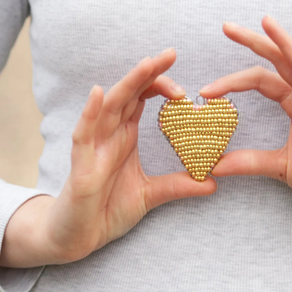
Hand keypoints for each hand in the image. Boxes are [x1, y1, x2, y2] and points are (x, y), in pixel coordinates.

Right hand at [0, 49, 215, 267]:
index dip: (161, 84)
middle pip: (128, 94)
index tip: (187, 82)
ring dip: (127, 84)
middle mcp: (108, 135)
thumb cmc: (107, 210)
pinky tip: (98, 94)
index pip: (142, 99)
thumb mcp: (151, 196)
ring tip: (146, 65)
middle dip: (149, 73)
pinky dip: (90, 113)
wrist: (78, 237)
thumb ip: (179, 186)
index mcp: (124, 137)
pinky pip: (83, 135)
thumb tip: (213, 182)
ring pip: (108, 107)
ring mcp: (93, 147)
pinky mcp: (80, 166)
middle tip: (172, 53)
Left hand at [200, 16, 291, 237]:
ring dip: (289, 47)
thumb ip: (250, 162)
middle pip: (282, 63)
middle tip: (226, 26)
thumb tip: (214, 165)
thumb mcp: (280, 168)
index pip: (262, 80)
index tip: (204, 90)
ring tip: (269, 26)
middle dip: (256, 43)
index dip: (233, 81)